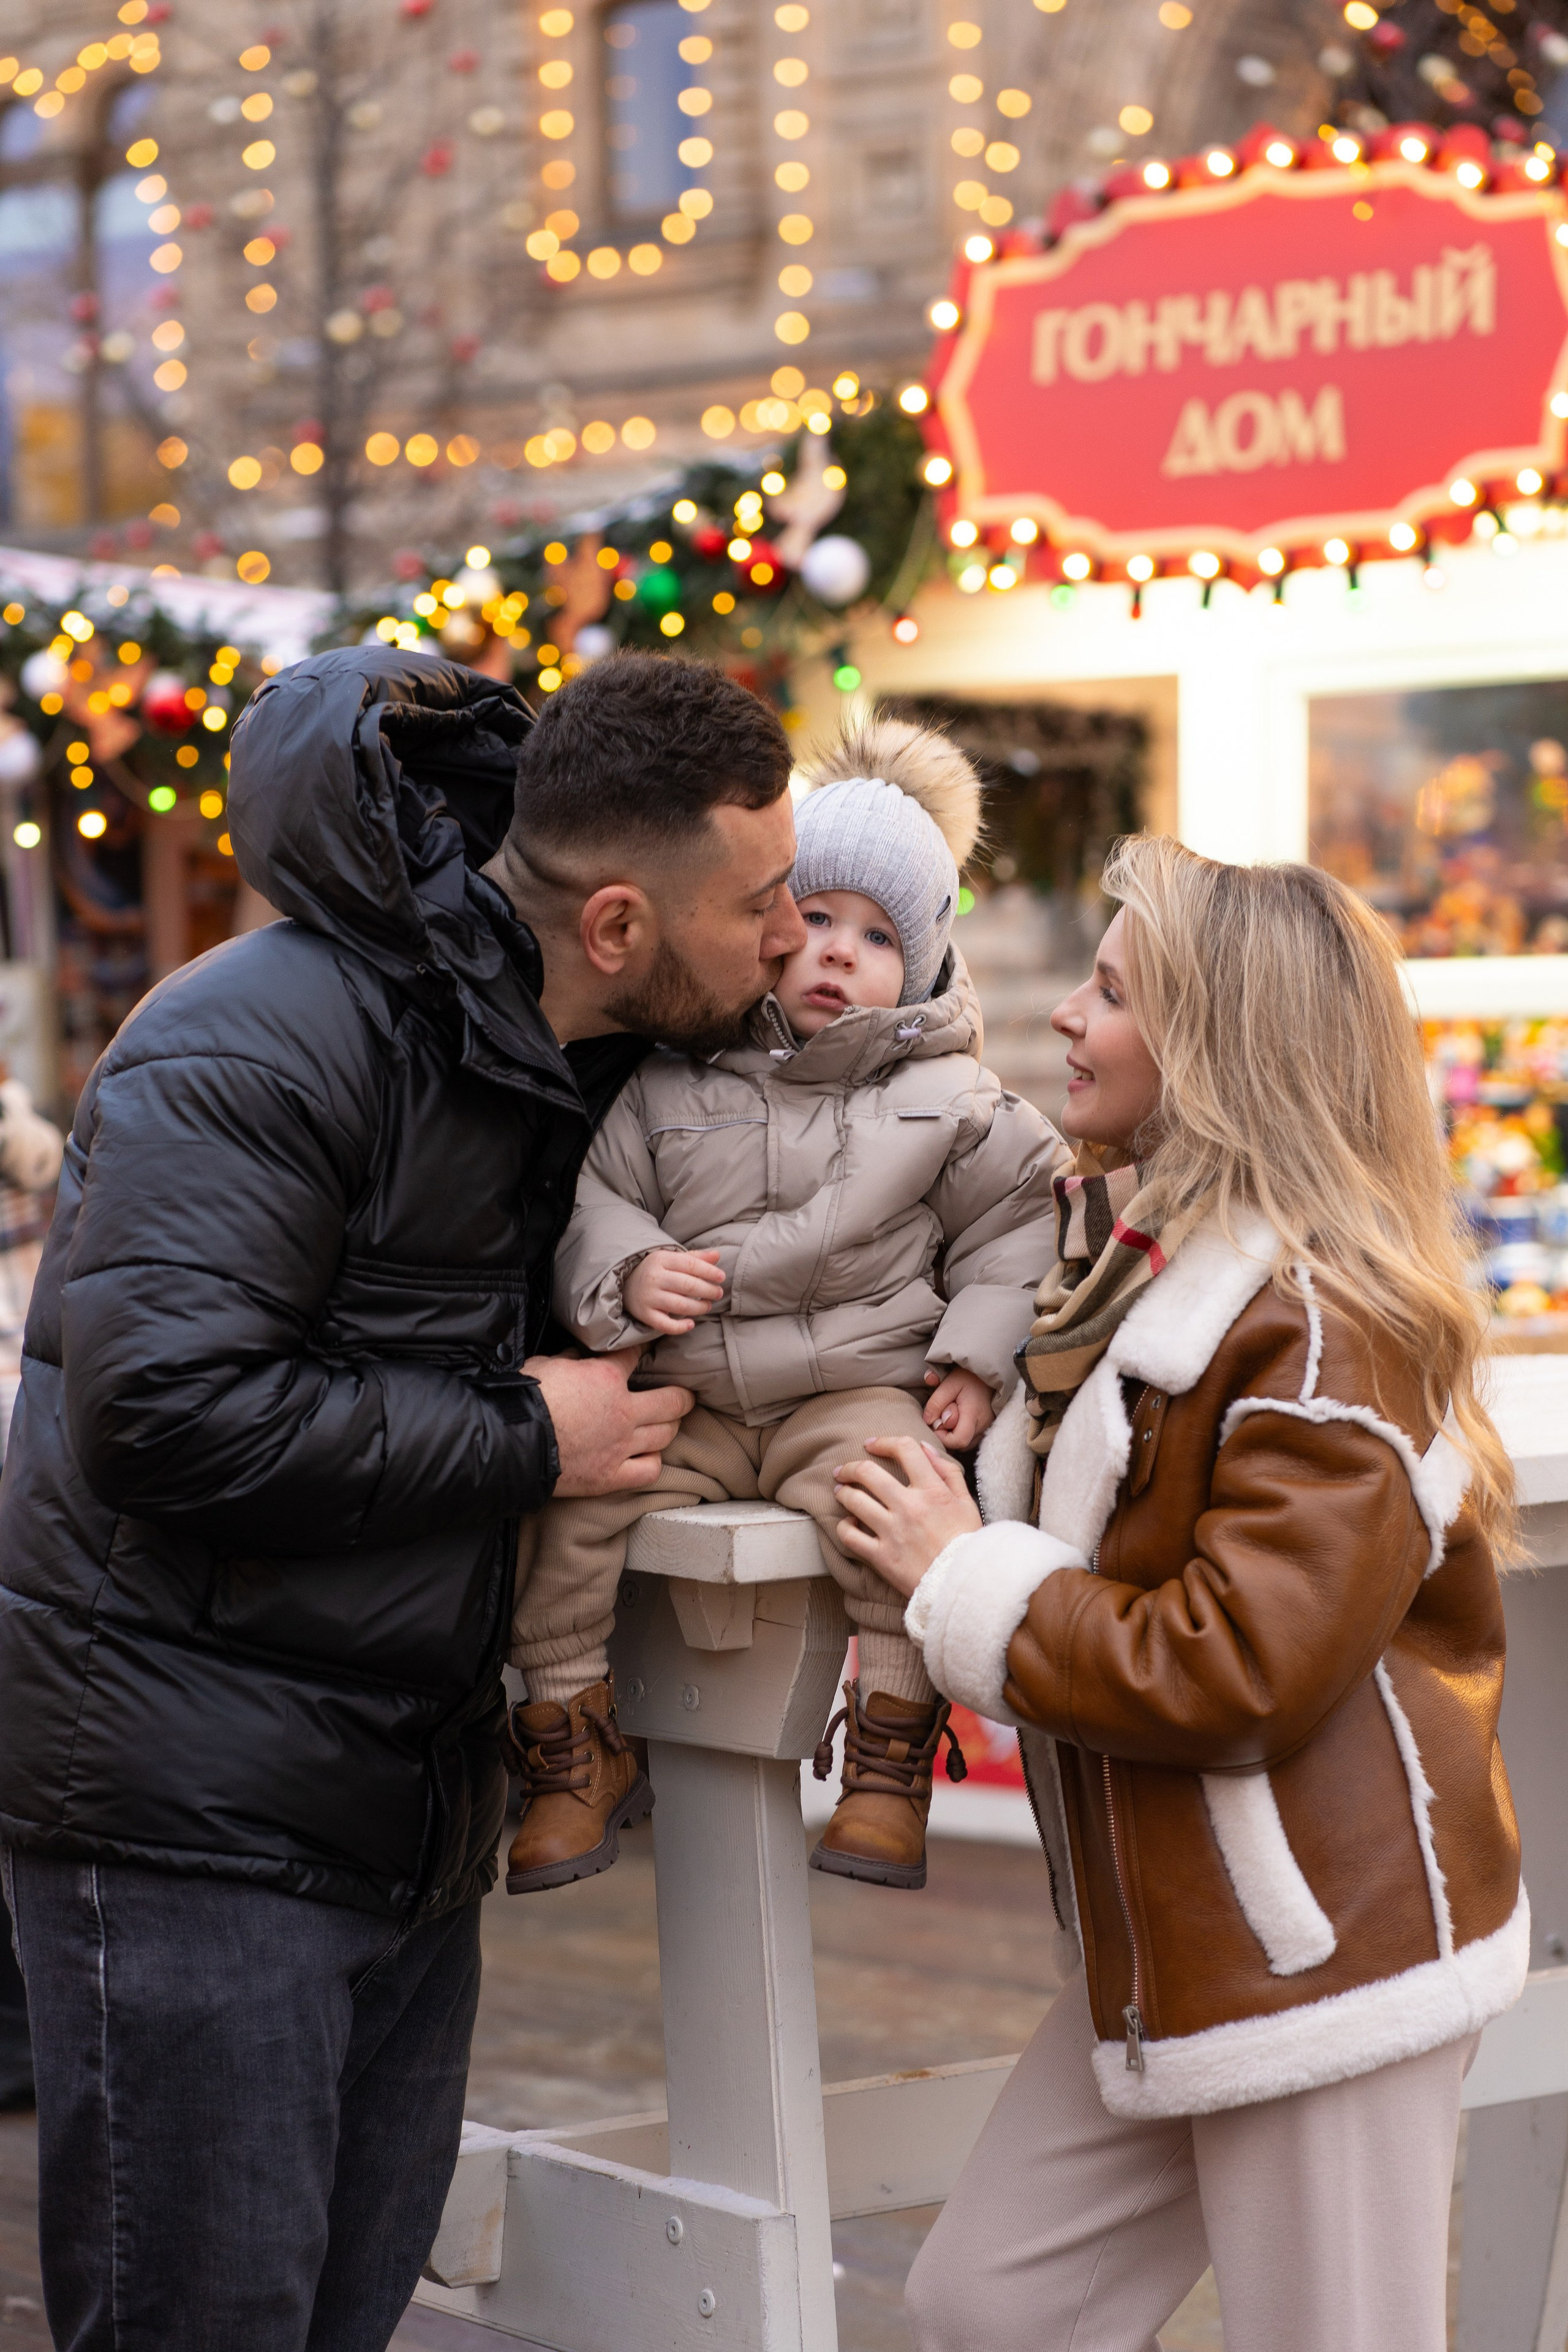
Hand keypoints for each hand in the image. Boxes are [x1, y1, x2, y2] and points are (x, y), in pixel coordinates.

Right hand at [523, 1348, 693, 1496]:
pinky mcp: (611, 1476)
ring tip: (668, 1424)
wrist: (510, 1444)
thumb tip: (577, 1358)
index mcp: (605, 1378)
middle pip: (672, 1401)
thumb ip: (570, 1361)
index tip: (647, 1350)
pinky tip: (649, 1456)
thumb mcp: (545, 1365)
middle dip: (682, 1395)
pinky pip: (649, 1471)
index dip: (642, 1351)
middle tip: (685, 1395)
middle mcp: (623, 1411)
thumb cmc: (523, 1401)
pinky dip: (652, 1462)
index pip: (635, 1357)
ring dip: (670, 1427)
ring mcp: (621, 1446)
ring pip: (666, 1434)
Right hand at [624, 1247, 726, 1335]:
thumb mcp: (672, 1259)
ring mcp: (649, 1297)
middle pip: (687, 1285)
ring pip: (680, 1305)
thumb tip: (716, 1255)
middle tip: (718, 1293)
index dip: (709, 1271)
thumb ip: (695, 1258)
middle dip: (708, 1290)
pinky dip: (680, 1327)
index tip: (721, 1277)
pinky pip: (665, 1325)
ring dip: (699, 1307)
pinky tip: (691, 1323)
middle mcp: (654, 1278)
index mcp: (661, 1260)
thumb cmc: (657, 1270)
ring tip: (707, 1305)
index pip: (690, 1264)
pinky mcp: (645, 1314)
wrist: (626, 1283)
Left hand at [833, 1434, 982, 1598]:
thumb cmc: (966, 1541)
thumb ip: (947, 1471)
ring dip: (842, 1492)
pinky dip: (844, 1527)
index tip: (872, 1444)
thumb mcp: (966, 1501)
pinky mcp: (882, 1556)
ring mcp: (893, 1531)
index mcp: (932, 1490)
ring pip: (853, 1501)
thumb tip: (924, 1448)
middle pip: (868, 1472)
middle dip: (850, 1467)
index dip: (884, 1442)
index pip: (904, 1449)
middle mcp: (909, 1506)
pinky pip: (850, 1536)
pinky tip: (848, 1524)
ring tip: (840, 1492)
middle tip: (844, 1470)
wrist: (964, 1584)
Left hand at [922, 1366, 995, 1449]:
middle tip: (944, 1414)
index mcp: (973, 1414)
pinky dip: (961, 1433)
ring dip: (954, 1434)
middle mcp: (983, 1425)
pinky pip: (971, 1439)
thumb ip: (937, 1402)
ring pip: (966, 1444)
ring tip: (952, 1416)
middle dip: (947, 1433)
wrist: (988, 1373)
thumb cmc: (968, 1377)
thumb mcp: (949, 1383)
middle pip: (961, 1444)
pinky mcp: (987, 1428)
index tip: (936, 1423)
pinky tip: (958, 1420)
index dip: (943, 1438)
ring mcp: (987, 1428)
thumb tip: (928, 1421)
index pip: (958, 1440)